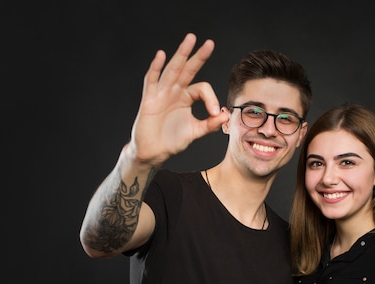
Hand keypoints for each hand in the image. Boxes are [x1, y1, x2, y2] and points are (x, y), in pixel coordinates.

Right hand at [129, 33, 228, 166]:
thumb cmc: (172, 141)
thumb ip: (210, 124)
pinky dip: (155, 67)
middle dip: (198, 56)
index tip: (214, 113)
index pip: (202, 88)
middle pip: (188, 69)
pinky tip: (161, 55)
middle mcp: (174, 91)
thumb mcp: (196, 131)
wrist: (154, 152)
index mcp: (186, 97)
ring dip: (181, 54)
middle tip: (209, 43)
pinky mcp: (149, 99)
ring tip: (190, 39)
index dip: (210, 98)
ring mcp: (161, 93)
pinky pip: (151, 80)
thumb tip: (225, 114)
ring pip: (172, 69)